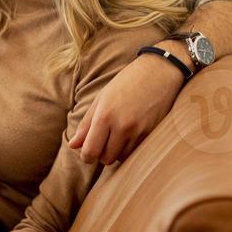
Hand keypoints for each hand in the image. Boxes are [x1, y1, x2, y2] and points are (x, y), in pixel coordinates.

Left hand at [69, 51, 185, 164]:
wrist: (158, 72)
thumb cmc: (126, 82)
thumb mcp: (101, 99)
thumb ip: (86, 124)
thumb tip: (72, 145)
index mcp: (104, 116)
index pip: (90, 151)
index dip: (86, 156)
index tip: (87, 151)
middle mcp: (121, 126)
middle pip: (106, 159)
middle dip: (101, 154)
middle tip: (103, 141)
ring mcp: (138, 131)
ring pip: (121, 157)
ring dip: (116, 151)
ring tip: (117, 135)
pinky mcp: (151, 133)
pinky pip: (135, 151)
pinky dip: (129, 148)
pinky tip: (130, 134)